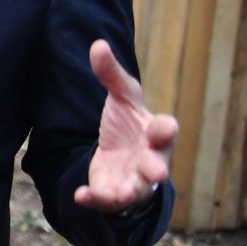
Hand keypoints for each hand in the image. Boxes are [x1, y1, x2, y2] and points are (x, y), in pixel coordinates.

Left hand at [75, 39, 178, 212]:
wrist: (118, 155)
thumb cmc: (128, 123)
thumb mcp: (121, 97)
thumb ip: (110, 74)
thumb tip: (97, 45)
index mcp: (155, 132)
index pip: (165, 130)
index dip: (166, 129)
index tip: (167, 127)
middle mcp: (150, 158)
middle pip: (157, 165)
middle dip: (157, 168)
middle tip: (158, 172)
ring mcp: (134, 179)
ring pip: (137, 189)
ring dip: (131, 191)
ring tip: (124, 193)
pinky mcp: (114, 192)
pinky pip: (108, 200)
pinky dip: (95, 199)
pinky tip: (79, 195)